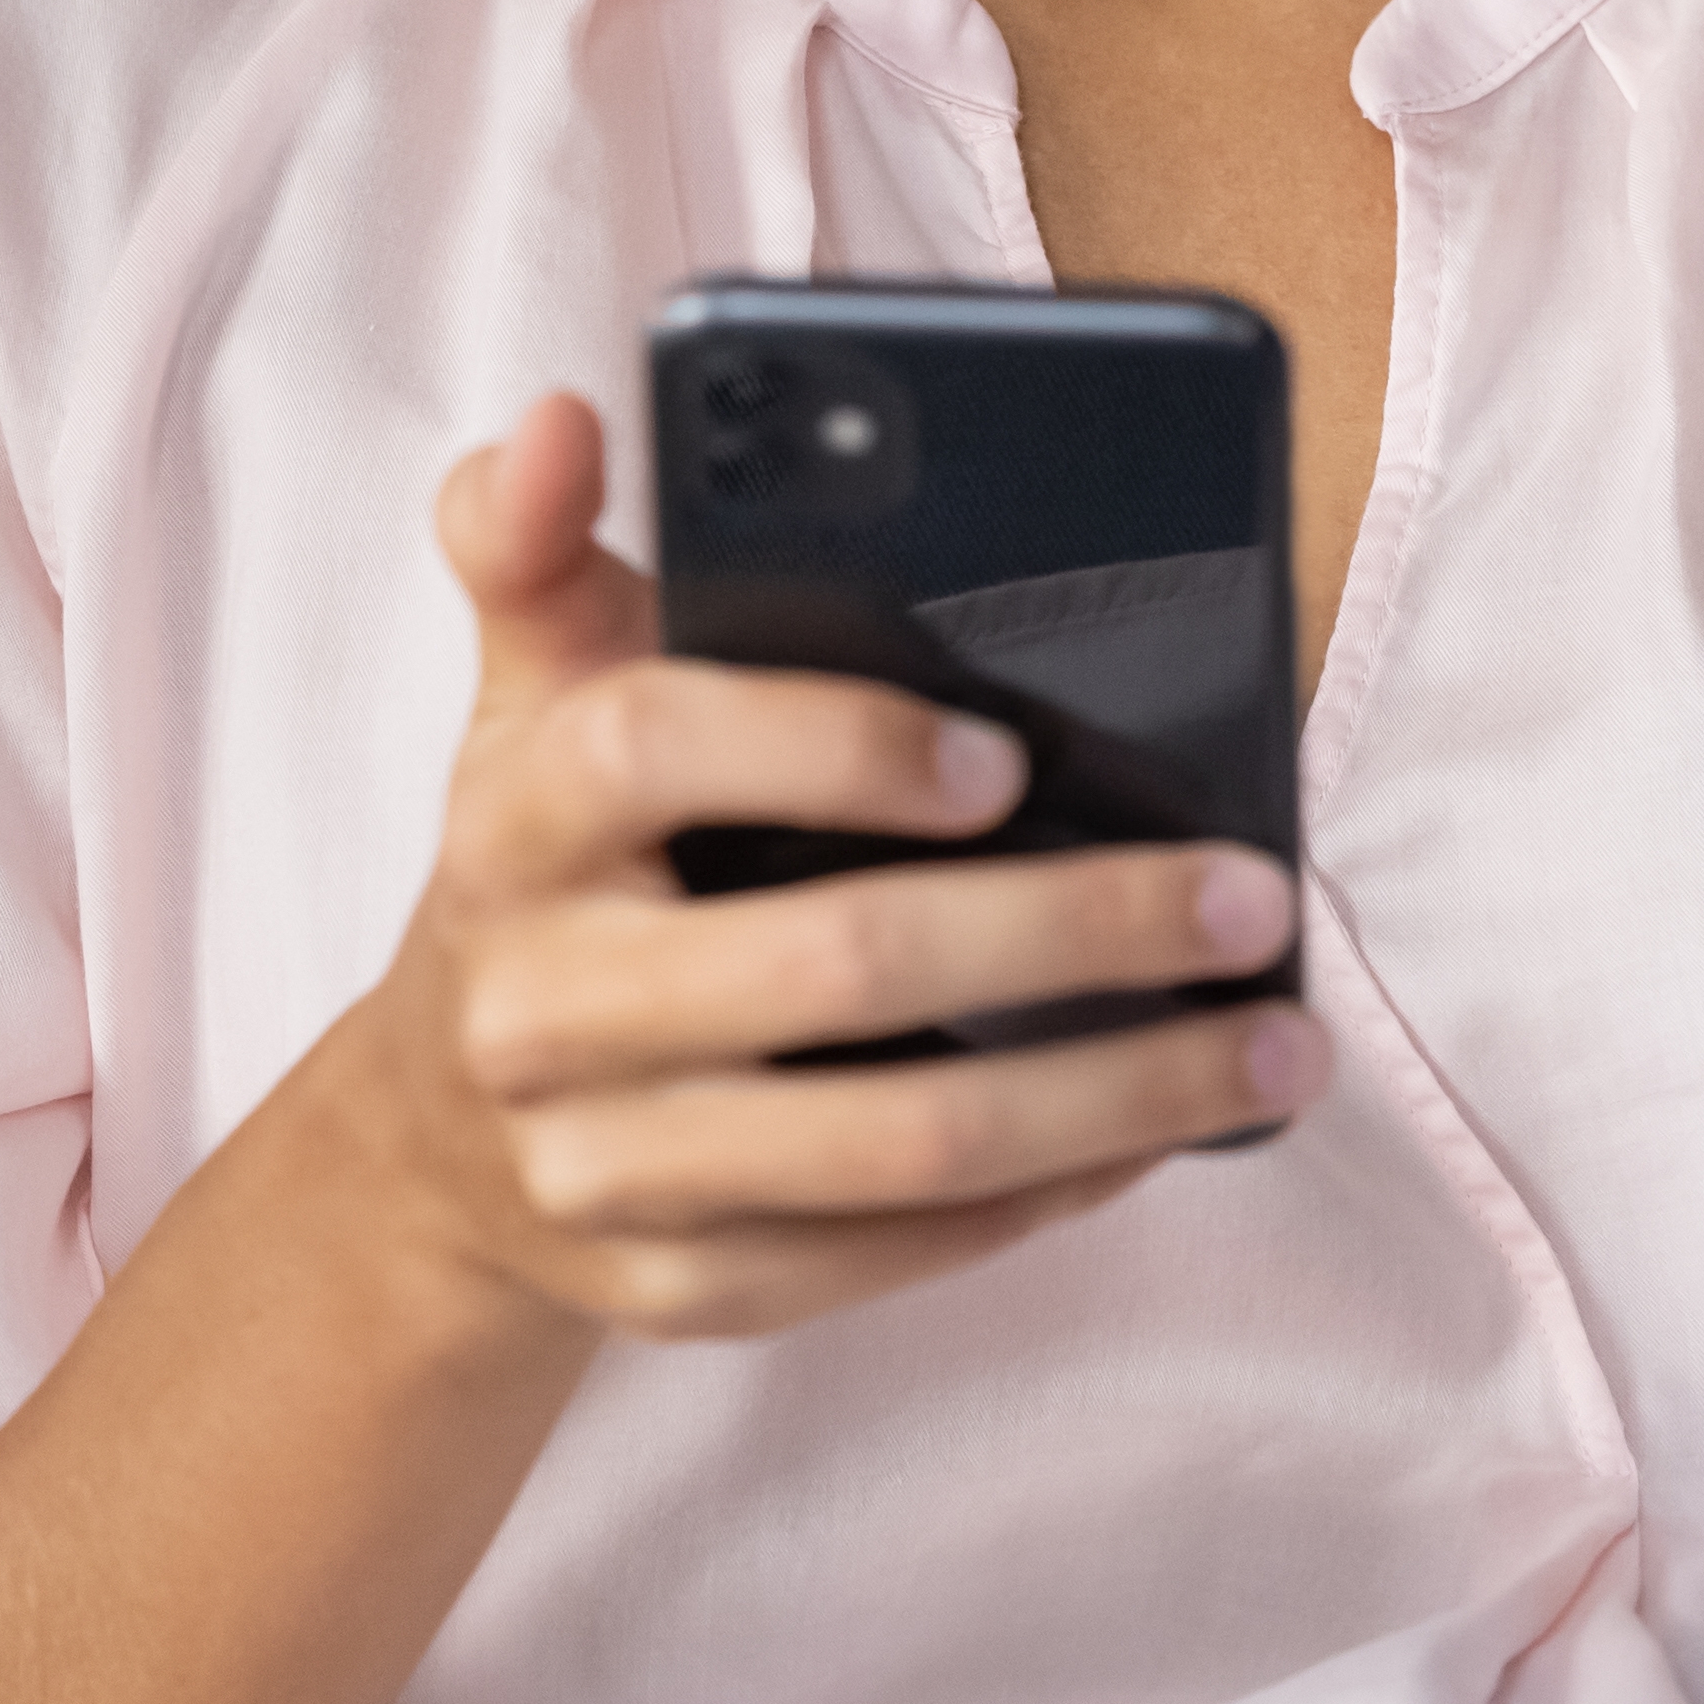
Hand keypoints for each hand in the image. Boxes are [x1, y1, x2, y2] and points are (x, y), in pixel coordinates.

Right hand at [306, 392, 1324, 1350]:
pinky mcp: (676, 1290)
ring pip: (898, 1142)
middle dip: (1076, 928)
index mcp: (515, 815)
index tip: (1006, 752)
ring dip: (1116, 1093)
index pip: (657, 748)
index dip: (834, 744)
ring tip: (1275, 1041)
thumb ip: (540, 548)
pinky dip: (1049, 1194)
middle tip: (1250, 896)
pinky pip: (894, 1253)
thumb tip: (559, 413)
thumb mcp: (528, 701)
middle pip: (835, 964)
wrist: (429, 1150)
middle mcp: (539, 1000)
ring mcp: (603, 1163)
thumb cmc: (550, 872)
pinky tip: (1160, 1130)